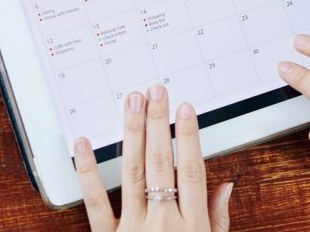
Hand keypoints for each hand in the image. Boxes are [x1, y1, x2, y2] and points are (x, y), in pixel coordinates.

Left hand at [74, 85, 233, 231]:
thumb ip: (218, 219)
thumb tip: (225, 185)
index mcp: (192, 226)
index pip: (190, 170)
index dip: (188, 136)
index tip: (185, 108)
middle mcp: (162, 225)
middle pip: (161, 164)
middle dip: (158, 124)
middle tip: (155, 91)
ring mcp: (133, 231)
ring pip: (133, 175)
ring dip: (132, 136)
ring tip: (131, 104)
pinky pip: (96, 205)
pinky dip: (88, 173)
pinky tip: (84, 146)